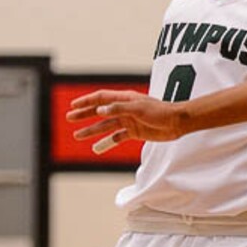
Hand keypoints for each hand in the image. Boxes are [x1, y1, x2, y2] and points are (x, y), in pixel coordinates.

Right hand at [66, 89, 183, 153]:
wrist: (177, 123)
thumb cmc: (160, 112)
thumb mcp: (138, 109)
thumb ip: (118, 109)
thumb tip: (100, 110)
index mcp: (124, 99)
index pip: (101, 98)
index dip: (86, 101)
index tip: (73, 106)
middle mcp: (124, 109)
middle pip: (99, 111)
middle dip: (84, 115)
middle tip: (69, 118)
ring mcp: (128, 121)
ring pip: (105, 126)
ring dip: (92, 130)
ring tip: (77, 136)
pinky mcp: (134, 132)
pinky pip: (116, 137)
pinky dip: (107, 142)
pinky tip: (97, 148)